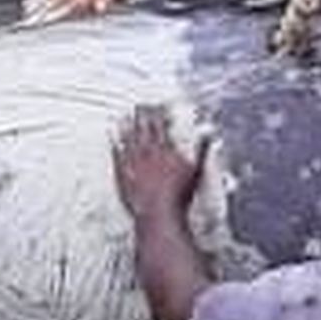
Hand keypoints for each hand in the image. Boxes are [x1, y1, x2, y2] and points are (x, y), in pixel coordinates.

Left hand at [113, 104, 210, 221]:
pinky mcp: (123, 175)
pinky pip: (117, 155)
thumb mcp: (196, 171)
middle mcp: (146, 152)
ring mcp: (133, 163)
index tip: (158, 105)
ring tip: (124, 117)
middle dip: (142, 115)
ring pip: (127, 139)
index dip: (159, 113)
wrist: (158, 214)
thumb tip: (207, 135)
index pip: (160, 125)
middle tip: (140, 105)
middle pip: (142, 128)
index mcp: (164, 149)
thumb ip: (201, 150)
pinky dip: (115, 145)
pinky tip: (112, 140)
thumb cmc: (178, 195)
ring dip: (126, 126)